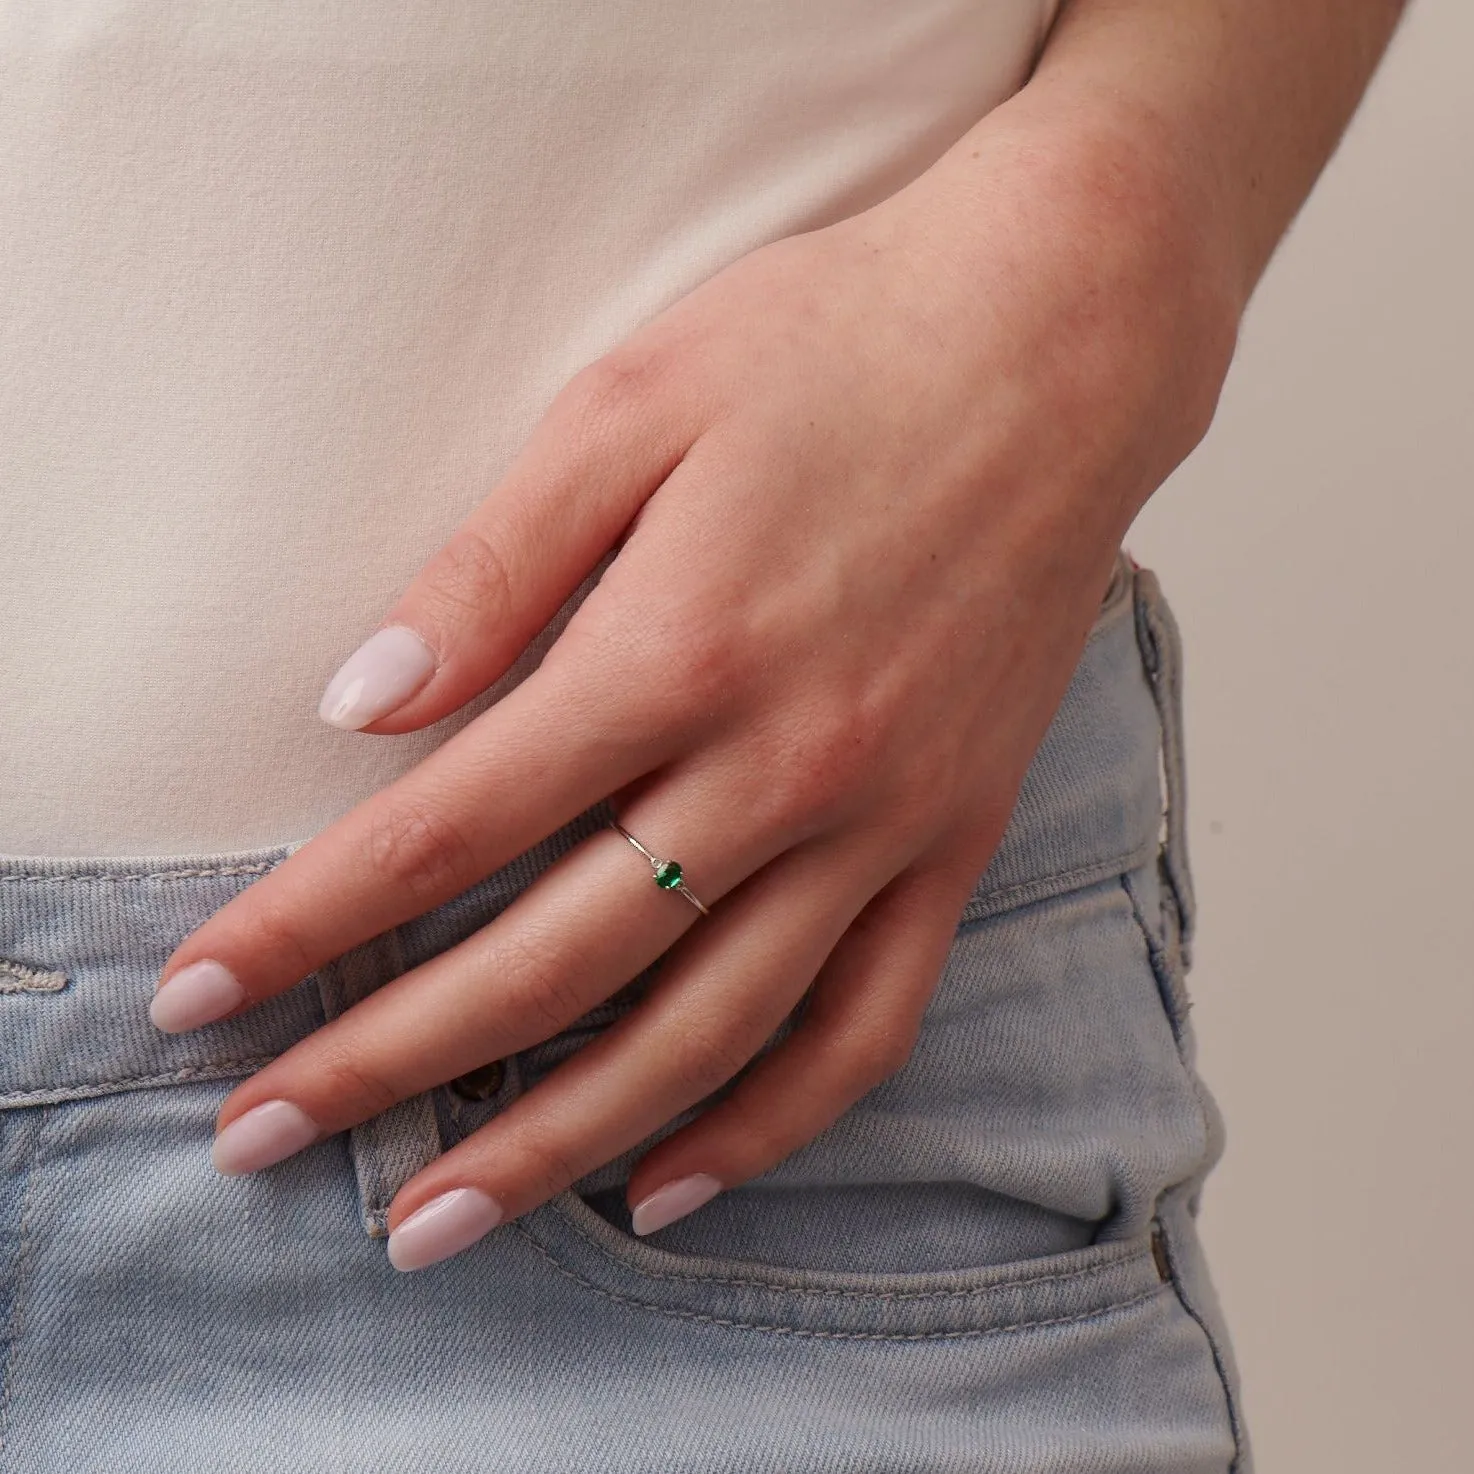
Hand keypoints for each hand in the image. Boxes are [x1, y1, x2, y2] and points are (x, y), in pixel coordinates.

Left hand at [152, 111, 1235, 1271]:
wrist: (1056, 344)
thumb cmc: (838, 349)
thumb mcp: (633, 405)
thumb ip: (493, 566)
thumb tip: (363, 701)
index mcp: (678, 648)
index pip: (450, 827)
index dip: (308, 922)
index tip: (201, 995)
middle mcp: (781, 764)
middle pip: (552, 962)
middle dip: (387, 1065)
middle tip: (264, 1141)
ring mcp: (884, 820)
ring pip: (702, 1034)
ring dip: (556, 1143)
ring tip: (439, 1222)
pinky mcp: (959, 839)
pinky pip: (866, 1025)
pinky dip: (767, 1127)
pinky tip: (671, 1183)